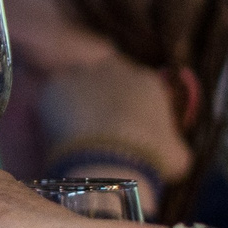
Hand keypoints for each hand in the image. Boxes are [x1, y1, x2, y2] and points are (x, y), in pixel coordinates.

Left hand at [34, 61, 190, 182]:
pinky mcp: (56, 84)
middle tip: (89, 126)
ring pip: (75, 83)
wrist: (110, 157)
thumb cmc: (149, 158)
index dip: (123, 104)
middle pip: (102, 78)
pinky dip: (51, 109)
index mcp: (147, 81)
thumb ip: (171, 146)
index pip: (134, 85)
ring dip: (72, 101)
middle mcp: (116, 69)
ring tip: (69, 130)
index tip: (116, 122)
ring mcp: (84, 73)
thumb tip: (172, 152)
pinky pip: (52, 94)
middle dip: (97, 97)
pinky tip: (53, 128)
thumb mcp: (176, 156)